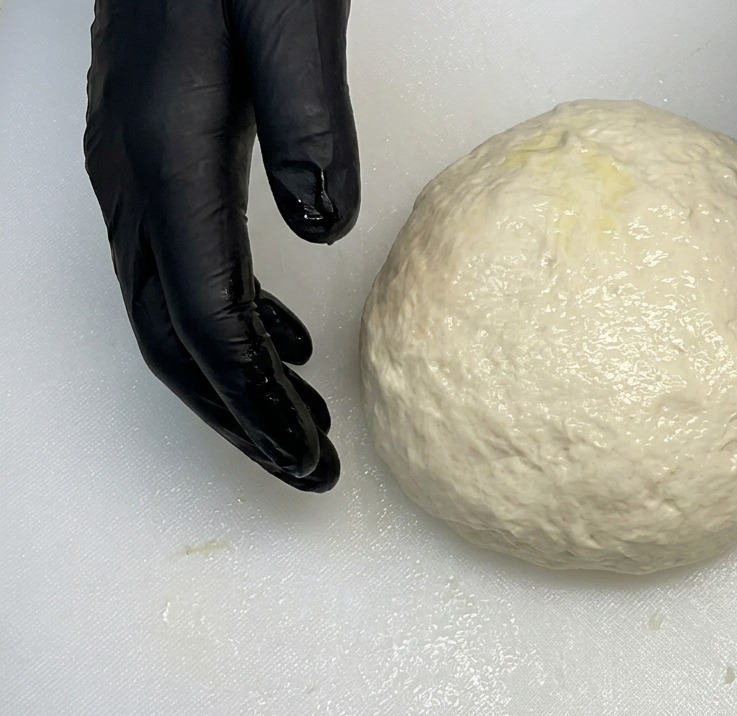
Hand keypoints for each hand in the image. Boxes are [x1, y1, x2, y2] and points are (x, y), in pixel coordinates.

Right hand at [84, 0, 359, 490]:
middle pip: (171, 337)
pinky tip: (286, 337)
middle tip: (305, 467)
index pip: (203, 319)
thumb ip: (306, 117)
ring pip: (170, 308)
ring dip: (234, 378)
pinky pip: (182, 264)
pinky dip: (232, 320)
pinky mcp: (155, 150)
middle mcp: (132, 174)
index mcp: (166, 154)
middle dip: (237, 416)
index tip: (307, 456)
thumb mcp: (287, 16)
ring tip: (303, 420)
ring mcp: (132, 164)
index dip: (253, 402)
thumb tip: (324, 230)